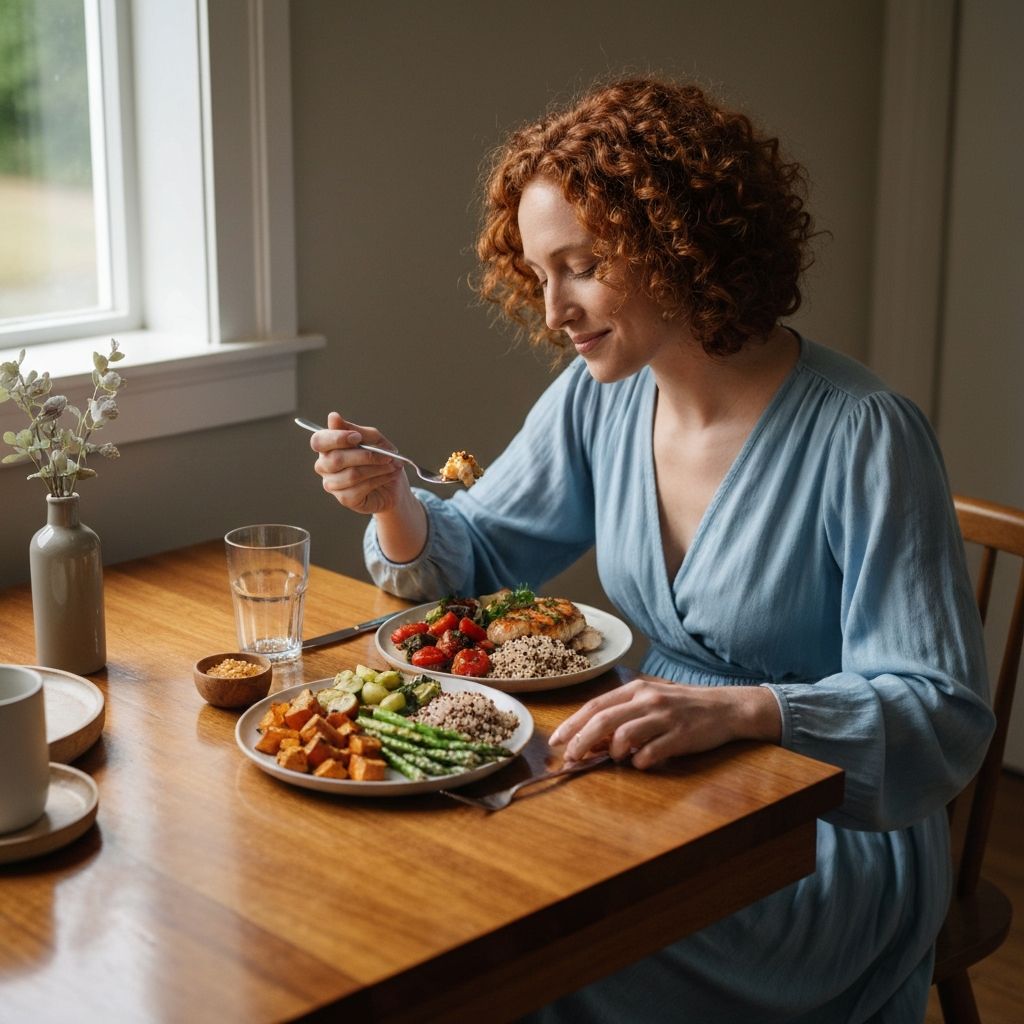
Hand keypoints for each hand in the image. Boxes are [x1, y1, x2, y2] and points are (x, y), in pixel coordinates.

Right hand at [310, 411, 407, 514]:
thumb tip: (332, 417)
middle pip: (336, 459)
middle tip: (386, 455)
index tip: (357, 437)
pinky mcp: (345, 499)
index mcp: (327, 447)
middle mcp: (324, 465)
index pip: (319, 441)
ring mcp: (332, 484)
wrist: (393, 482)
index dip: (337, 438)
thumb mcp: (373, 439)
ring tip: (392, 465)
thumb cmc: (379, 457)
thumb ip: (354, 429)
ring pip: (351, 475)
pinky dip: (378, 480)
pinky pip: (359, 489)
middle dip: (365, 456)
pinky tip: (388, 476)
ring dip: (376, 469)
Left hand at [549, 674, 781, 770]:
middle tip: (571, 758)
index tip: (557, 741)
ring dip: (613, 753)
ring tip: (618, 758)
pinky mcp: (681, 736)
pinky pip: (651, 753)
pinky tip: (642, 763)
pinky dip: (640, 762)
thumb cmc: (682, 706)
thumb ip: (624, 715)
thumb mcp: (651, 701)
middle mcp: (647, 699)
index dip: (573, 724)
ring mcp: (664, 717)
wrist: (725, 708)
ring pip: (624, 736)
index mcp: (636, 689)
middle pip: (603, 720)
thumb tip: (592, 738)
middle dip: (581, 741)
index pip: (595, 706)